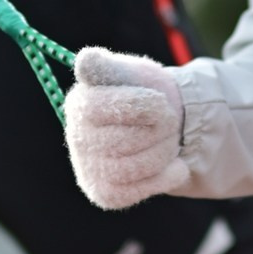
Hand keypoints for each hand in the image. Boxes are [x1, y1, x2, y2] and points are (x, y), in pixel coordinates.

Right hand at [65, 47, 187, 207]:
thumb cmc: (146, 94)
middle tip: (170, 122)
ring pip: (131, 168)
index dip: (139, 105)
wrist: (166, 126)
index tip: (161, 102)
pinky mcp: (105, 193)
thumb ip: (110, 67)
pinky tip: (175, 166)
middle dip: (159, 130)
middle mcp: (77, 137)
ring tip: (171, 141)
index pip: (99, 107)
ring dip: (164, 153)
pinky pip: (136, 192)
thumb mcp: (134, 74)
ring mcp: (88, 168)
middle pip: (123, 140)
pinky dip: (164, 178)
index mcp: (80, 103)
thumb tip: (85, 60)